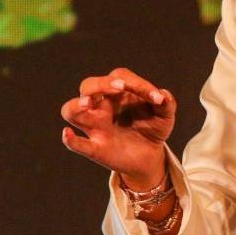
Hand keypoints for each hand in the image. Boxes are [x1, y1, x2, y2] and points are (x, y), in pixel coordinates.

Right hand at [59, 67, 176, 189]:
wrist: (150, 156)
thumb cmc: (153, 128)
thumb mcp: (165, 116)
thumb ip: (167, 104)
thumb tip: (163, 96)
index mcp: (119, 93)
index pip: (119, 78)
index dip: (136, 83)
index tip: (156, 97)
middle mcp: (102, 106)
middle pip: (88, 86)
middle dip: (101, 84)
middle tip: (119, 87)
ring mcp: (96, 126)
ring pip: (71, 110)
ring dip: (76, 105)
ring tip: (87, 104)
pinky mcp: (95, 148)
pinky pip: (77, 144)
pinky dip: (70, 140)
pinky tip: (68, 134)